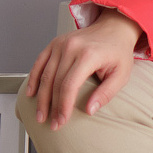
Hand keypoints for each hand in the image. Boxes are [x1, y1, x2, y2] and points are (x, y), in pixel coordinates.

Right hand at [25, 7, 143, 130]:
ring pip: (45, 74)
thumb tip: (89, 110)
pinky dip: (34, 78)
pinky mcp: (55, 43)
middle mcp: (71, 47)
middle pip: (54, 82)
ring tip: (40, 115)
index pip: (69, 85)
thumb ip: (106, 93)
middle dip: (51, 106)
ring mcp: (61, 44)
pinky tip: (32, 93)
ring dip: (41, 97)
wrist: (114, 29)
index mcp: (88, 55)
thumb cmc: (118, 52)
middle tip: (51, 124)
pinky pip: (40, 62)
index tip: (61, 121)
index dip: (63, 106)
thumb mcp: (121, 75)